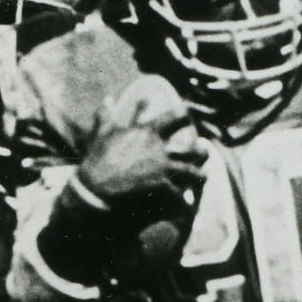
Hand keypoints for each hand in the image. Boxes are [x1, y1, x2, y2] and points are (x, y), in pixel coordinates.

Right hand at [79, 79, 207, 208]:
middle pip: (188, 147)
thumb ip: (108, 114)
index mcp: (148, 132)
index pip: (172, 117)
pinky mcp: (160, 184)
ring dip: (198, 175)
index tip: (188, 114)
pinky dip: (183, 198)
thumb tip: (107, 99)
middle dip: (199, 150)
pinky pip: (177, 192)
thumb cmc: (99, 155)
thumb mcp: (104, 131)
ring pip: (189, 171)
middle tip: (205, 151)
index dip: (183, 115)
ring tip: (203, 177)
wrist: (97, 183)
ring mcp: (162, 166)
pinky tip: (188, 203)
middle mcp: (159, 147)